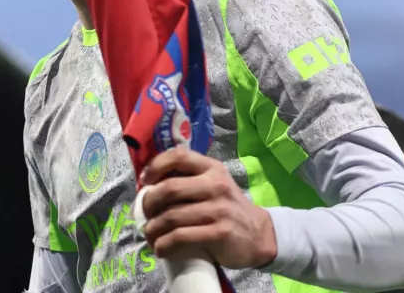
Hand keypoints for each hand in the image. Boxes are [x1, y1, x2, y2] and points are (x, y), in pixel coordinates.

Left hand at [139, 148, 276, 269]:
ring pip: (171, 216)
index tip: (144, 182)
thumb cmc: (228, 209)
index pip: (178, 156)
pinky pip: (181, 237)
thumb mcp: (214, 185)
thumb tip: (148, 187)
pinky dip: (164, 245)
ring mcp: (219, 209)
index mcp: (212, 168)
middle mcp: (216, 185)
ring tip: (149, 236)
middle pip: (169, 188)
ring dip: (153, 229)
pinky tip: (161, 249)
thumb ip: (189, 180)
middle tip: (144, 216)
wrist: (259, 235)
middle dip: (148, 204)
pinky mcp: (219, 233)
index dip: (155, 166)